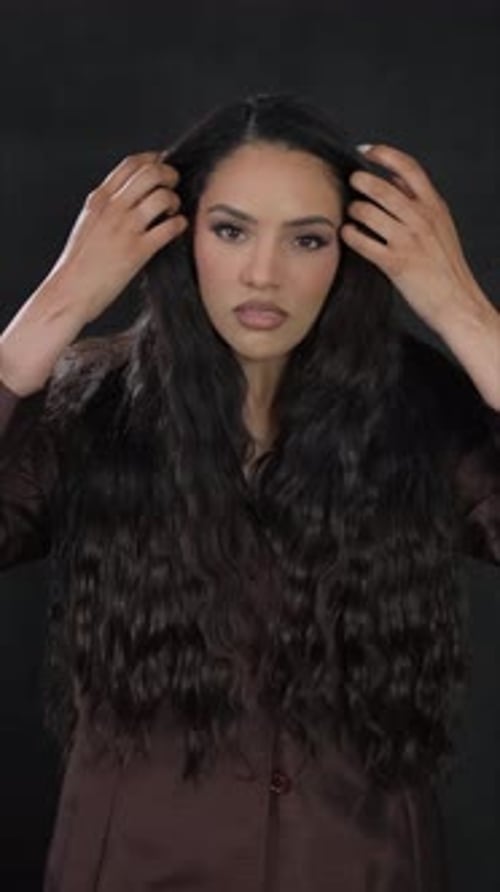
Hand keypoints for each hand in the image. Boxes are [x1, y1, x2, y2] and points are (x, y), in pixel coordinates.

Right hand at [50, 151, 187, 324]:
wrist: (70, 290)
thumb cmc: (79, 262)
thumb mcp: (88, 223)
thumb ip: (106, 206)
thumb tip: (128, 194)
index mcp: (99, 200)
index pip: (130, 164)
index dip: (152, 159)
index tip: (162, 163)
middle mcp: (113, 209)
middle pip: (150, 173)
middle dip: (169, 175)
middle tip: (173, 185)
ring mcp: (126, 229)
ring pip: (162, 196)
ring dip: (174, 200)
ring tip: (172, 211)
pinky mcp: (138, 251)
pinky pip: (169, 228)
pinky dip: (180, 224)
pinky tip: (178, 227)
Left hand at [339, 144, 480, 335]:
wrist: (457, 301)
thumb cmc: (446, 266)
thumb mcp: (441, 225)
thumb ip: (420, 201)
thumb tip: (394, 177)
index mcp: (434, 206)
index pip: (409, 168)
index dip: (384, 155)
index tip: (366, 151)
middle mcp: (422, 219)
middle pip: (382, 187)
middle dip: (360, 181)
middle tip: (351, 181)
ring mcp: (408, 241)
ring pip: (368, 212)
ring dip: (353, 209)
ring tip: (350, 212)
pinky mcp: (395, 263)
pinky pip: (362, 242)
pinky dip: (350, 235)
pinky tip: (346, 234)